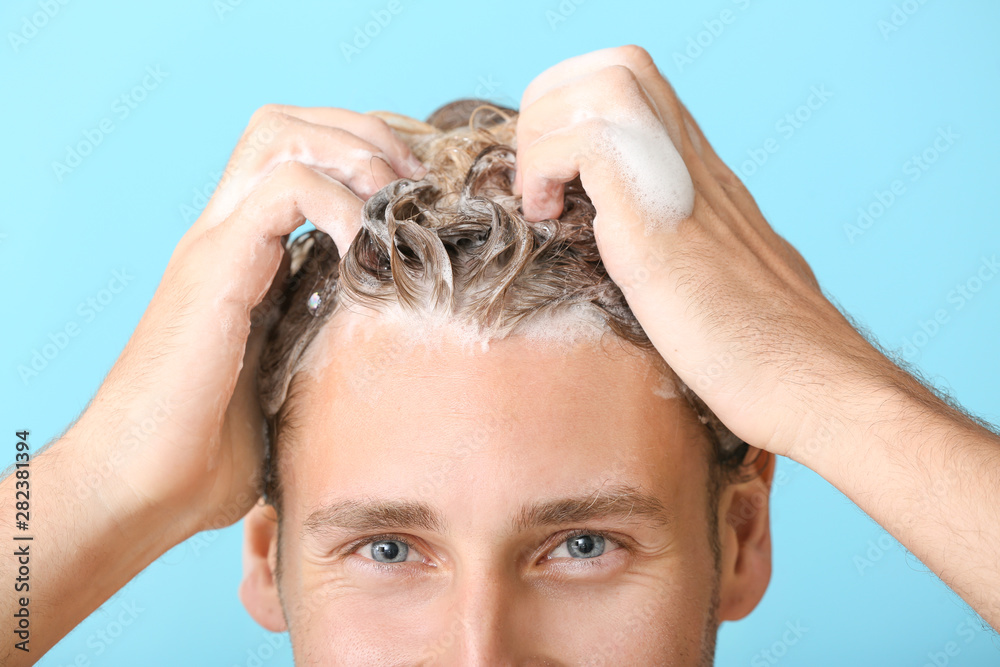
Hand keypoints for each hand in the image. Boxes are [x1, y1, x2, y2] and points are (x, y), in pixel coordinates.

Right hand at [76, 105, 424, 532]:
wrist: (138, 490)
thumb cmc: (210, 453)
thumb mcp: (289, 382)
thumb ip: (323, 345)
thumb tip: (386, 353)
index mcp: (242, 254)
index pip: (295, 155)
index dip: (362, 156)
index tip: (415, 200)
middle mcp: (224, 235)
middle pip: (287, 124)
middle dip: (364, 136)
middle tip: (412, 188)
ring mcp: (215, 247)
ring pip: (279, 136)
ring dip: (353, 156)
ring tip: (392, 209)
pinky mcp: (214, 272)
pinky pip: (283, 192)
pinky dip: (338, 203)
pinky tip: (365, 251)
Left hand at [513, 46, 885, 458]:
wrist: (812, 386)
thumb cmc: (768, 354)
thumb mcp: (722, 283)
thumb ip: (690, 254)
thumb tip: (659, 268)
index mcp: (702, 178)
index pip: (639, 91)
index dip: (578, 107)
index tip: (556, 173)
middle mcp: (695, 166)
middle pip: (621, 66)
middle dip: (555, 103)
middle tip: (540, 177)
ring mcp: (680, 186)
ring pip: (603, 86)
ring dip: (546, 134)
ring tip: (543, 201)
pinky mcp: (656, 223)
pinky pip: (585, 143)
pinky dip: (546, 169)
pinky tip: (550, 219)